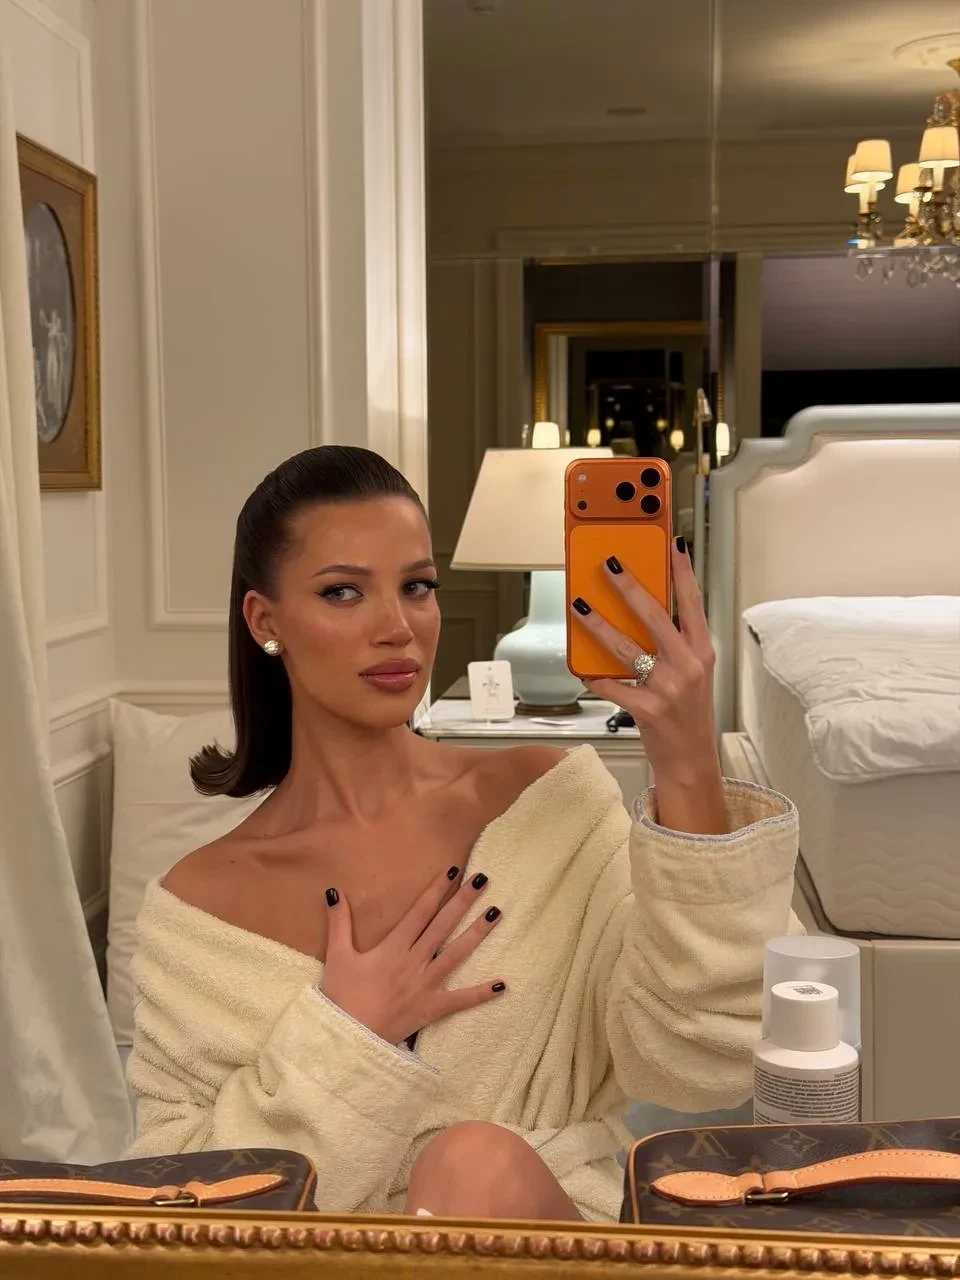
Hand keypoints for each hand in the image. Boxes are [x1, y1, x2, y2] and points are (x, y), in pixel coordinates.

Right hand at [319, 869, 504, 1044]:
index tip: (453, 871)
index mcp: (393, 947)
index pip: (420, 912)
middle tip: (482, 879)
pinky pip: (460, 1000)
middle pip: (443, 925)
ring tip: (496, 913)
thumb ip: (339, 923)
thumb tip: (335, 891)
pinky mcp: (431, 1008)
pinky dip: (481, 993)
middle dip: (463, 901)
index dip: (436, 890)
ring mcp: (426, 985)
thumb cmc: (342, 996)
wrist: (348, 1039)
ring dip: (477, 933)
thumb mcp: (337, 956)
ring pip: (456, 954)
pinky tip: (502, 984)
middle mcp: (414, 961)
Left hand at [570, 538, 722, 825]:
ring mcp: (667, 687)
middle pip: (654, 615)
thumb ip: (674, 645)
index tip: (674, 544)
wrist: (691, 762)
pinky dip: (594, 675)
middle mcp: (687, 665)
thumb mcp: (693, 674)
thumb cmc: (689, 714)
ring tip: (579, 605)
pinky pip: (611, 685)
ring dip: (597, 624)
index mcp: (701, 652)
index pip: (693, 603)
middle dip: (628, 586)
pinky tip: (581, 666)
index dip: (683, 573)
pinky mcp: (646, 709)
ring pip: (625, 646)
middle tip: (609, 564)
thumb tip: (642, 611)